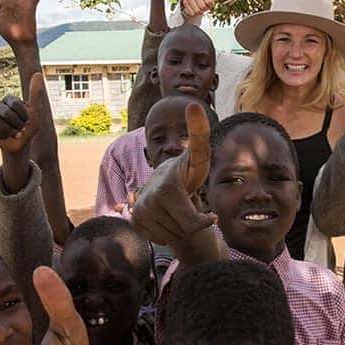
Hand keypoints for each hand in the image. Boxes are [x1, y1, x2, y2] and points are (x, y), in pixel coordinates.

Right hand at [0, 72, 42, 152]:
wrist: (21, 144)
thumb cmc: (28, 126)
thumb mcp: (34, 111)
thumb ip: (35, 93)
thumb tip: (38, 73)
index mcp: (9, 100)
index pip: (14, 103)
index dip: (23, 115)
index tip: (26, 120)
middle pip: (5, 113)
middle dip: (17, 124)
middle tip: (21, 129)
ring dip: (10, 131)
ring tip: (14, 134)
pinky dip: (2, 136)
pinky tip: (4, 137)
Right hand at [131, 103, 214, 244]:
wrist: (163, 182)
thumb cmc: (188, 171)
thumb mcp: (199, 157)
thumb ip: (200, 135)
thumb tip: (194, 105)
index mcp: (166, 189)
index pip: (193, 224)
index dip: (205, 222)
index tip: (210, 214)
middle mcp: (147, 203)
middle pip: (182, 232)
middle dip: (191, 223)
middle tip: (191, 207)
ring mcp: (138, 214)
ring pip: (171, 237)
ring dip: (180, 228)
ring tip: (179, 210)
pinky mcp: (134, 222)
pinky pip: (159, 239)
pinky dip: (168, 231)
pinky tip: (168, 216)